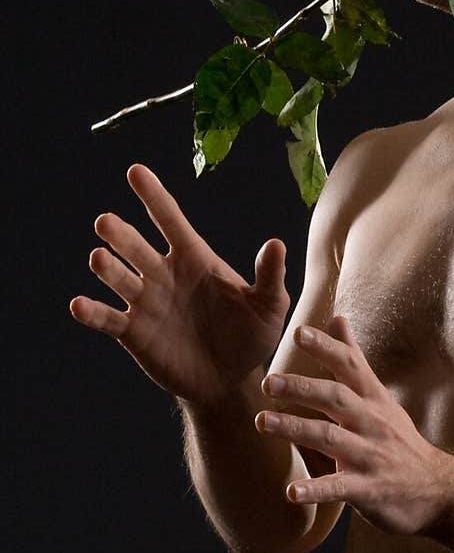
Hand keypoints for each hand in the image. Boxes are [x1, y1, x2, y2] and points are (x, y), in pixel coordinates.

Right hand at [69, 163, 290, 404]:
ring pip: (120, 278)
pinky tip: (78, 305)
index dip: (154, 196)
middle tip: (106, 222)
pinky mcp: (134, 332)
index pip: (170, 220)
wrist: (230, 380)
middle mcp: (164, 274)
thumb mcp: (269, 306)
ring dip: (108, 268)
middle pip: (137, 247)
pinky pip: (109, 319)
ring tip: (99, 258)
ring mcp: (146, 302)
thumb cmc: (251, 336)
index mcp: (194, 258)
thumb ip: (269, 276)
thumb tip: (276, 244)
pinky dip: (92, 312)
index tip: (135, 171)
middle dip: (121, 234)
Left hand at [255, 315, 451, 537]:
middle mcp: (371, 422)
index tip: (298, 332)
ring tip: (262, 422)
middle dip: (301, 388)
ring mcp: (370, 455)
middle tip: (267, 382)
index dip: (326, 348)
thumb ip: (355, 360)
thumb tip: (337, 319)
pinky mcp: (368, 489)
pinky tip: (291, 492)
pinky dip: (315, 490)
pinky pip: (339, 488)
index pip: (350, 366)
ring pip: (330, 438)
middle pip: (335, 398)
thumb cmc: (399, 439)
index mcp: (372, 399)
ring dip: (295, 429)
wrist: (438, 489)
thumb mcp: (380, 397)